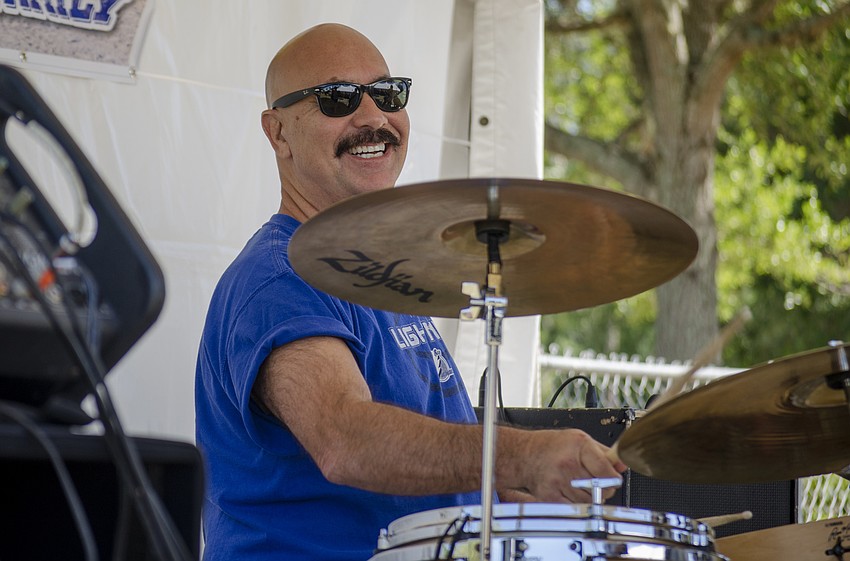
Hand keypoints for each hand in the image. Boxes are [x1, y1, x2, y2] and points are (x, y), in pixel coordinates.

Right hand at [501, 428, 626, 503]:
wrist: (523, 455)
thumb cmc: (551, 446)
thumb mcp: (579, 439)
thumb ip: (603, 453)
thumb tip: (622, 464)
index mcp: (578, 446)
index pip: (607, 471)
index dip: (614, 478)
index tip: (614, 479)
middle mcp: (567, 464)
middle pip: (601, 489)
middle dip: (603, 488)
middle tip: (597, 482)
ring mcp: (558, 481)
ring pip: (589, 501)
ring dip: (590, 497)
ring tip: (580, 485)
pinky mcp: (550, 496)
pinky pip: (575, 508)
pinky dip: (576, 503)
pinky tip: (570, 492)